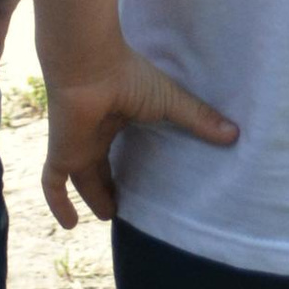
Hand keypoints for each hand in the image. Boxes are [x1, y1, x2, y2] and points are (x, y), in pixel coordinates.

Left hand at [40, 47, 237, 225]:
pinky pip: (53, 184)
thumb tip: (235, 133)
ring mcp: (75, 143)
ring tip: (109, 216)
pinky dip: (58, 204)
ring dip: (91, 197)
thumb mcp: (169, 101)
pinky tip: (69, 225)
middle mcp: (93, 130)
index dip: (128, 160)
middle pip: (99, 163)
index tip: (145, 178)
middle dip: (110, 182)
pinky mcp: (62, 153)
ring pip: (79, 177)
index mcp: (114, 116)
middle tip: (128, 204)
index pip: (119, 142)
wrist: (89, 63)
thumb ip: (198, 118)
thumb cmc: (128, 75)